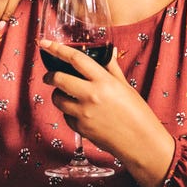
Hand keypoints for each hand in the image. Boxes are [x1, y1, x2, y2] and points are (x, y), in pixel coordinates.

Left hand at [39, 39, 175, 186]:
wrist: (141, 143)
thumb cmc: (137, 113)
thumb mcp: (125, 86)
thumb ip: (111, 68)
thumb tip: (108, 51)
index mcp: (104, 81)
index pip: (75, 59)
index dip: (57, 49)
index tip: (45, 43)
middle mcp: (91, 95)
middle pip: (59, 79)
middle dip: (50, 76)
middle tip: (49, 76)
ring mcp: (84, 113)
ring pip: (57, 99)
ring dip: (58, 95)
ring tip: (67, 95)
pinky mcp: (81, 128)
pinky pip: (66, 116)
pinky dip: (69, 112)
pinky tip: (80, 113)